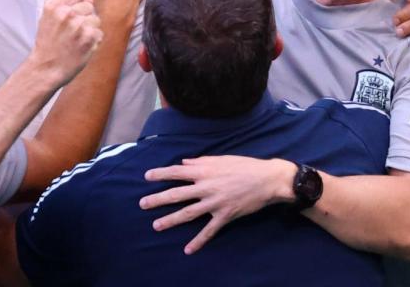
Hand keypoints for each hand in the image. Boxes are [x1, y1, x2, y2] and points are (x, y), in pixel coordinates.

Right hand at [30, 0, 102, 86]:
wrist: (46, 68)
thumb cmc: (48, 44)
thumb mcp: (46, 19)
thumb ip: (65, 5)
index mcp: (53, 6)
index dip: (77, 4)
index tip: (72, 16)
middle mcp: (66, 13)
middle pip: (88, 6)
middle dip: (84, 17)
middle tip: (73, 32)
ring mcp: (79, 25)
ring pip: (96, 19)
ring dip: (90, 30)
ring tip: (77, 40)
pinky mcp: (89, 37)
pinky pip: (99, 33)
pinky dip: (93, 41)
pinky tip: (82, 47)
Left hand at [140, 156, 295, 253]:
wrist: (267, 180)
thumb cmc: (244, 166)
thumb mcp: (221, 159)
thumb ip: (201, 162)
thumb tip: (183, 163)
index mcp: (204, 171)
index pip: (177, 172)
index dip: (161, 174)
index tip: (146, 177)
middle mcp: (206, 187)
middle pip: (177, 194)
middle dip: (158, 199)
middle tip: (142, 204)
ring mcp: (215, 203)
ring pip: (188, 213)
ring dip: (171, 220)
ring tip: (156, 226)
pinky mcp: (225, 215)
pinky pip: (209, 230)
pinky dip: (199, 241)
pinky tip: (188, 249)